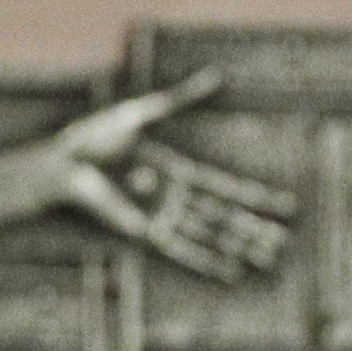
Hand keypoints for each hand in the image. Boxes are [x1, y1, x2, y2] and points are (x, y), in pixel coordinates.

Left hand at [47, 73, 297, 281]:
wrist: (65, 162)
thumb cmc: (96, 136)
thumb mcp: (144, 113)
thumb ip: (183, 98)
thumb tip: (219, 76)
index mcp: (180, 171)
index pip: (227, 188)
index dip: (256, 199)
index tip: (286, 208)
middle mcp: (175, 197)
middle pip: (224, 218)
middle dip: (254, 231)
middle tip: (283, 244)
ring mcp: (162, 217)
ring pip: (210, 236)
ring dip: (239, 248)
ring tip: (267, 260)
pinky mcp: (145, 233)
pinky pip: (182, 251)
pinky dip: (207, 262)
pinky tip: (230, 273)